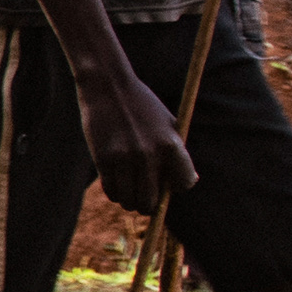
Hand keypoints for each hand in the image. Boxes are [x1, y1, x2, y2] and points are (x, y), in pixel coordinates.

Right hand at [74, 60, 196, 213]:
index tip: (171, 183)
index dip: (178, 186)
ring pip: (129, 200)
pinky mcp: (103, 159)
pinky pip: (111, 191)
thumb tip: (188, 182)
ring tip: (130, 193)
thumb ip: (178, 152)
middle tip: (146, 198)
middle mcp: (149, 155)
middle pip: (151, 201)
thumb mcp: (168, 124)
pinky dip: (115, 193)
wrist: (108, 87)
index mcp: (171, 144)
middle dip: (149, 204)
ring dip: (130, 201)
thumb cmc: (142, 105)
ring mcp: (125, 158)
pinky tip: (117, 184)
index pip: (184, 183)